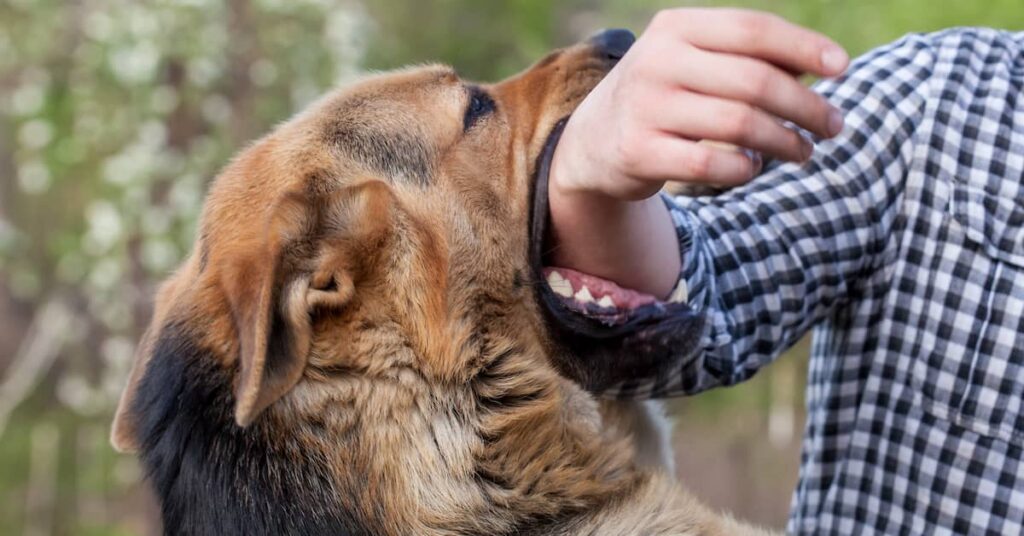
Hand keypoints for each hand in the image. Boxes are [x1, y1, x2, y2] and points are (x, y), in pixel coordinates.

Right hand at [547, 9, 849, 297]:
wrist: (593, 141)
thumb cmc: (665, 95)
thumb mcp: (694, 62)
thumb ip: (749, 58)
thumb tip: (823, 66)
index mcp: (676, 28)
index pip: (753, 30)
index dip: (804, 47)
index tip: (842, 69)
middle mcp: (657, 62)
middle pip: (755, 81)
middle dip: (806, 106)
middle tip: (833, 126)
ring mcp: (646, 107)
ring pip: (740, 125)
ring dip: (785, 142)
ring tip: (803, 152)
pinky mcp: (639, 152)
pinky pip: (713, 164)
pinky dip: (745, 169)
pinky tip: (753, 167)